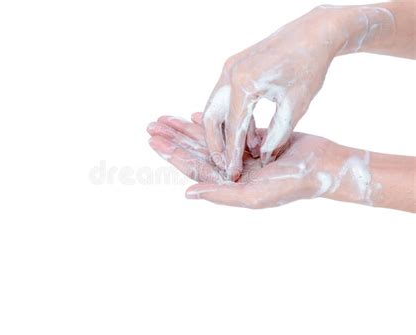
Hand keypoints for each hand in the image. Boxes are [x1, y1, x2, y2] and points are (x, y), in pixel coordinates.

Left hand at [147, 113, 383, 209]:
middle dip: (174, 138)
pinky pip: (228, 130)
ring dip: (188, 128)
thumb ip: (221, 194)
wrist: (324, 166)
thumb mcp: (254, 195)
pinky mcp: (254, 140)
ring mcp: (242, 155)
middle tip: (152, 125)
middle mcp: (232, 170)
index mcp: (228, 184)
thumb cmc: (292, 185)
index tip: (154, 141)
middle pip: (196, 152)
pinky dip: (214, 122)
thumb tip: (187, 193)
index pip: (194, 167)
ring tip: (168, 117)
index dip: (173, 154)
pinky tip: (197, 114)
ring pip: (209, 139)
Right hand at [202, 5, 395, 180]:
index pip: (232, 128)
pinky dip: (232, 116)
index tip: (232, 174)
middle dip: (216, 144)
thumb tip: (263, 158)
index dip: (231, 154)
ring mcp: (230, 68)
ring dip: (223, 130)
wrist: (314, 32)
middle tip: (225, 165)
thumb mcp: (295, 106)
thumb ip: (277, 135)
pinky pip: (225, 97)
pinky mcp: (235, 66)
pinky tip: (248, 132)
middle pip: (211, 118)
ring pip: (215, 107)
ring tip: (238, 152)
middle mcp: (230, 74)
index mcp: (244, 84)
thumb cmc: (309, 66)